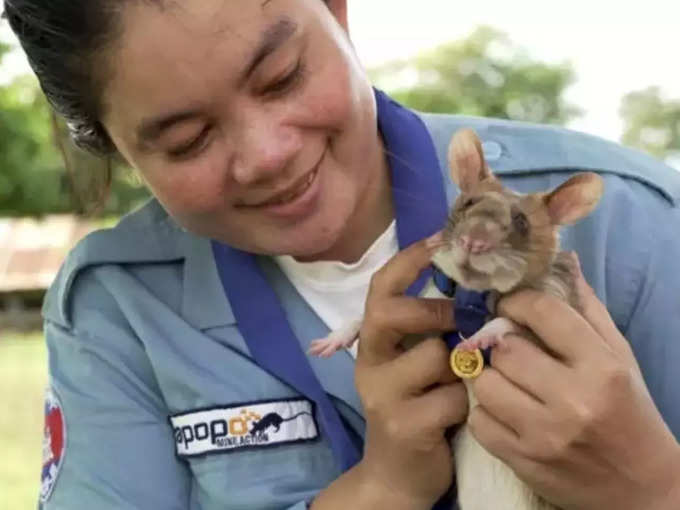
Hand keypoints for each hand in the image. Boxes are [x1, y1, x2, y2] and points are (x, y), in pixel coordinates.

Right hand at [354, 234, 468, 507]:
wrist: (399, 474)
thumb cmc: (421, 407)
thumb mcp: (421, 364)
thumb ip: (437, 331)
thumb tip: (482, 287)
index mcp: (375, 342)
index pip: (380, 289)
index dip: (409, 260)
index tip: (441, 238)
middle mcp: (370, 363)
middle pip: (388, 313)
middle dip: (434, 310)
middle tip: (462, 319)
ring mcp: (382, 395)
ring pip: (434, 356)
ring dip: (463, 365)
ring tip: (467, 382)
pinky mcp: (403, 425)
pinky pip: (452, 398)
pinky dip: (468, 402)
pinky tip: (463, 414)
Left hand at [468, 256, 679, 509]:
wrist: (641, 488)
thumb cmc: (628, 411)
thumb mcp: (618, 357)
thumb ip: (586, 310)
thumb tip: (561, 260)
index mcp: (601, 366)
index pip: (543, 312)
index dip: (518, 302)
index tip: (510, 307)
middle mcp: (573, 400)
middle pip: (505, 349)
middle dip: (501, 344)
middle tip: (507, 348)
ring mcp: (544, 435)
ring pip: (484, 383)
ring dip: (489, 377)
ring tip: (505, 380)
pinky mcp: (523, 462)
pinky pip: (478, 421)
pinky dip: (485, 413)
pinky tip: (504, 411)